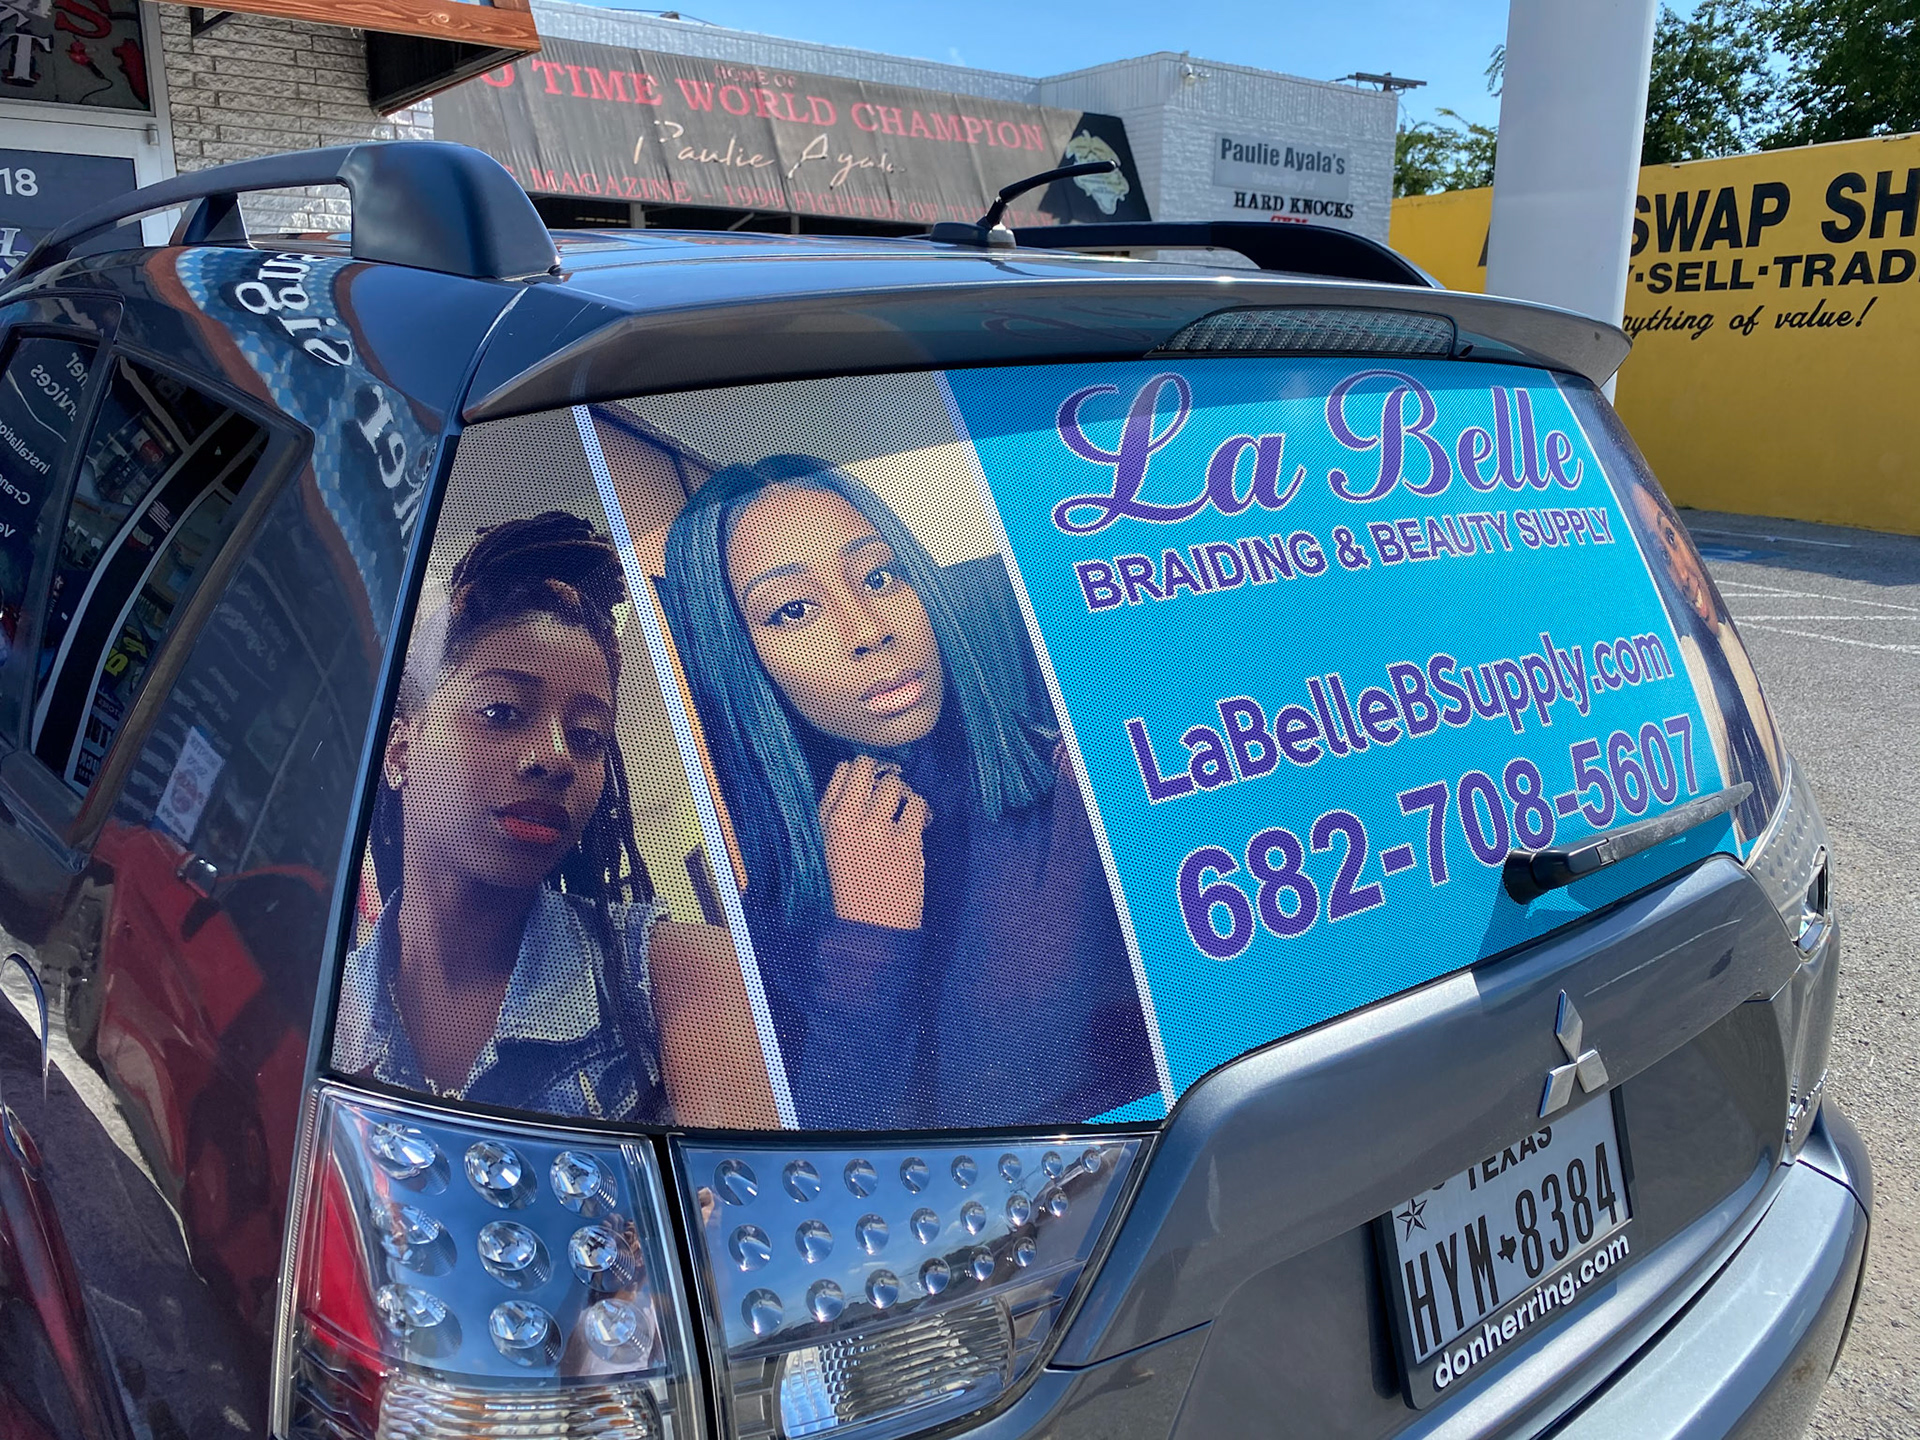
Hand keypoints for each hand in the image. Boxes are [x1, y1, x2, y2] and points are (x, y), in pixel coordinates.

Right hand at [819, 755, 930, 929]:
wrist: (871, 928)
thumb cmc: (852, 889)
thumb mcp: (832, 848)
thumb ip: (841, 815)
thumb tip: (866, 782)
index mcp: (826, 822)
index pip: (843, 770)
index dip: (861, 773)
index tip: (870, 784)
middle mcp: (849, 821)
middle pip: (866, 766)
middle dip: (881, 773)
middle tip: (889, 789)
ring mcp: (878, 830)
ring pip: (895, 783)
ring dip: (903, 793)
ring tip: (904, 811)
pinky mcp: (907, 842)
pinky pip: (918, 805)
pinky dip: (921, 812)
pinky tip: (918, 825)